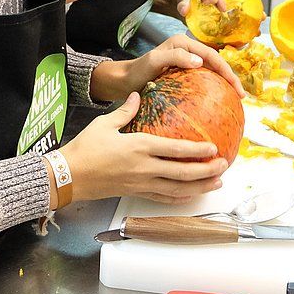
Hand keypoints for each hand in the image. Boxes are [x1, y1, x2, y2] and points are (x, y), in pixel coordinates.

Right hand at [60, 92, 228, 203]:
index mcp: (139, 146)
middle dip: (206, 171)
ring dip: (199, 186)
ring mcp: (141, 184)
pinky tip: (192, 195)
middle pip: (182, 172)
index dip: (197, 150)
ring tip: (217, 182)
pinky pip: (163, 199)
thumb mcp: (105, 123)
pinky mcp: (135, 193)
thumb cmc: (85, 148)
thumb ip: (126, 110)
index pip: (175, 149)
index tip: (214, 147)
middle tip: (224, 165)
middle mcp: (144, 168)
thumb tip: (138, 94)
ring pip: (177, 189)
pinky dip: (180, 197)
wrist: (68, 176)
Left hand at [92, 34, 246, 101]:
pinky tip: (218, 101)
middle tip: (241, 95)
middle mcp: (187, 50)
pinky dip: (213, 88)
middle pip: (215, 62)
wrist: (125, 81)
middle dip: (230, 77)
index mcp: (183, 43)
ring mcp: (186, 61)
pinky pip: (203, 79)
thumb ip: (174, 57)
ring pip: (211, 70)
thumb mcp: (154, 62)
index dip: (226, 70)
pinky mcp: (183, 73)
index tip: (235, 87)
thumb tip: (199, 61)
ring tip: (235, 98)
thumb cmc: (137, 71)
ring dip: (224, 82)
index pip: (211, 55)